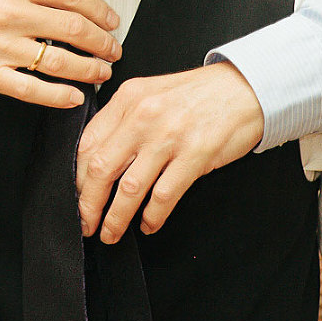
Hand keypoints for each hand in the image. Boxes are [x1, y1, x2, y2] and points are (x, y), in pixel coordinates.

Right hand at [0, 0, 121, 107]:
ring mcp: (0, 46)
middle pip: (75, 29)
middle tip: (114, 50)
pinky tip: (75, 98)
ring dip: (89, 69)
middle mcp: (11, 12)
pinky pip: (32, 90)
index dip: (100, 11)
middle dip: (103, 42)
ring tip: (102, 72)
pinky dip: (60, 96)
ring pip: (60, 61)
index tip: (112, 21)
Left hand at [76, 61, 264, 241]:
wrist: (244, 87)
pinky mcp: (195, 155)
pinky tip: (148, 224)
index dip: (77, 176)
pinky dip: (152, 216)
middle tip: (86, 223)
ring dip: (117, 218)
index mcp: (128, 99)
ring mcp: (169, 136)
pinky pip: (164, 196)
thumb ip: (124, 119)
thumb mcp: (151, 93)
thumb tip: (98, 156)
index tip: (77, 195)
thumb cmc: (197, 94)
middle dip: (89, 203)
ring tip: (111, 233)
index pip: (88, 143)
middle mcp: (144, 116)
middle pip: (102, 168)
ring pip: (130, 188)